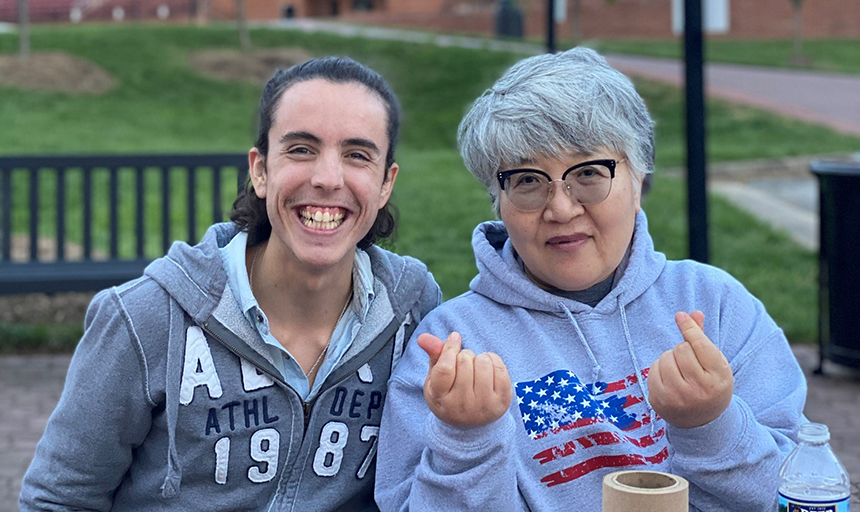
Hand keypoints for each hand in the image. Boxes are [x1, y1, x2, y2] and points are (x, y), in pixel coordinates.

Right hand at [417, 332, 511, 427]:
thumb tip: (423, 337)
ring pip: (483, 362)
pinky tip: (488, 368)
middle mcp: (462, 405)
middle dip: (464, 355)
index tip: (455, 338)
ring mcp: (484, 405)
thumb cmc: (450, 394)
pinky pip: (500, 368)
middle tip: (462, 364)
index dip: (450, 349)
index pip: (445, 369)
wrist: (472, 424)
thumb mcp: (436, 379)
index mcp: (441, 399)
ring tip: (475, 367)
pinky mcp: (502, 401)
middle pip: (464, 362)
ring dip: (479, 358)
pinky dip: (493, 360)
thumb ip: (433, 356)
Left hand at [647, 311, 733, 428]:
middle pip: (680, 349)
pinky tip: (669, 379)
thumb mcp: (715, 363)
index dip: (690, 328)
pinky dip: (659, 369)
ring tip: (680, 370)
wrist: (703, 421)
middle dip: (683, 349)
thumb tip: (693, 313)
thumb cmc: (710, 384)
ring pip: (664, 358)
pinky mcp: (659, 402)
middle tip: (690, 363)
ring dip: (670, 358)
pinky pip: (653, 370)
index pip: (699, 345)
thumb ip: (702, 338)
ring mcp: (676, 398)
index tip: (681, 316)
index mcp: (717, 378)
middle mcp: (697, 390)